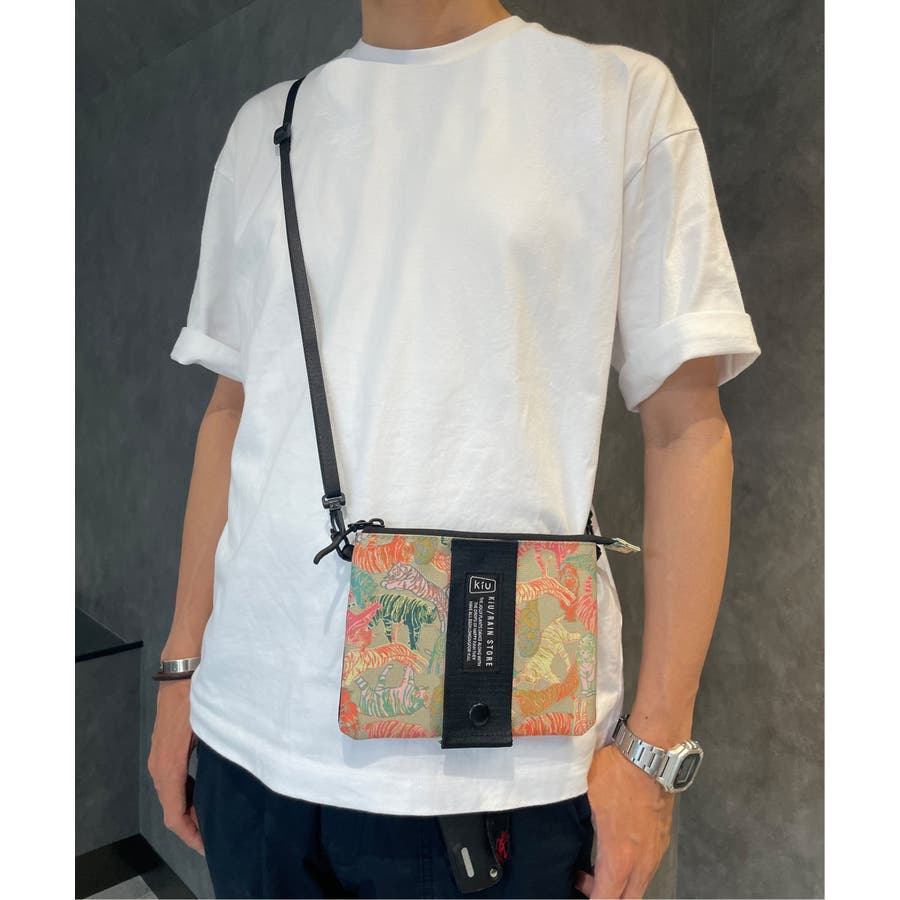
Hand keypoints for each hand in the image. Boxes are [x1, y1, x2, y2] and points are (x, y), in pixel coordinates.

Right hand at [147, 678, 204, 855]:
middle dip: (190, 826)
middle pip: (171, 808)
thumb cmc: (198, 696)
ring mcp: (158, 756)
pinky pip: (171, 780)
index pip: (173, 814)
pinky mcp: (164, 747)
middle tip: (215, 835)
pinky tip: (202, 793)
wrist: (182, 667)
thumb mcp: (210, 729)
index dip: (189, 834)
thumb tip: (230, 782)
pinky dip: (183, 794)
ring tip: (211, 818)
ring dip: (187, 809)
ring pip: (170, 794)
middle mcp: (158, 765)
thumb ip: (217, 756)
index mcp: (168, 767)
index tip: (206, 846)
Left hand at [573, 743, 673, 898]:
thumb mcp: (586, 795)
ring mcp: (655, 853)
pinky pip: (647, 871)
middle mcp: (642, 862)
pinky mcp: (662, 841)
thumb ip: (580, 823)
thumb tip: (566, 832)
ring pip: (639, 887)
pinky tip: (618, 854)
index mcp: (619, 856)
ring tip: (598, 869)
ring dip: (619, 887)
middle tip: (585, 882)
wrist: (653, 755)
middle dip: (606, 898)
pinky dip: (631, 873)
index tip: (575, 888)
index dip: (589, 899)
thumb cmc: (616, 773)